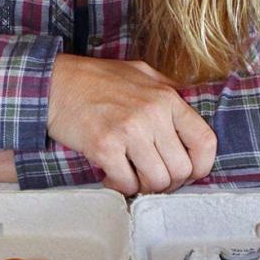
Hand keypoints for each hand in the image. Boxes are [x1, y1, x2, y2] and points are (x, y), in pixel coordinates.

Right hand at [47, 54, 216, 195]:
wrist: (54, 82)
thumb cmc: (96, 79)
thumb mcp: (142, 74)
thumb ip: (168, 91)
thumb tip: (191, 109)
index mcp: (167, 98)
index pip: (205, 141)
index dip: (201, 166)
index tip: (189, 173)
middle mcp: (153, 114)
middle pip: (181, 169)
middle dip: (168, 182)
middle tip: (151, 178)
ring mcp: (129, 131)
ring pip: (157, 182)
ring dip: (144, 186)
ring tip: (131, 175)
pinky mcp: (104, 146)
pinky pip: (126, 183)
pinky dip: (120, 186)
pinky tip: (111, 174)